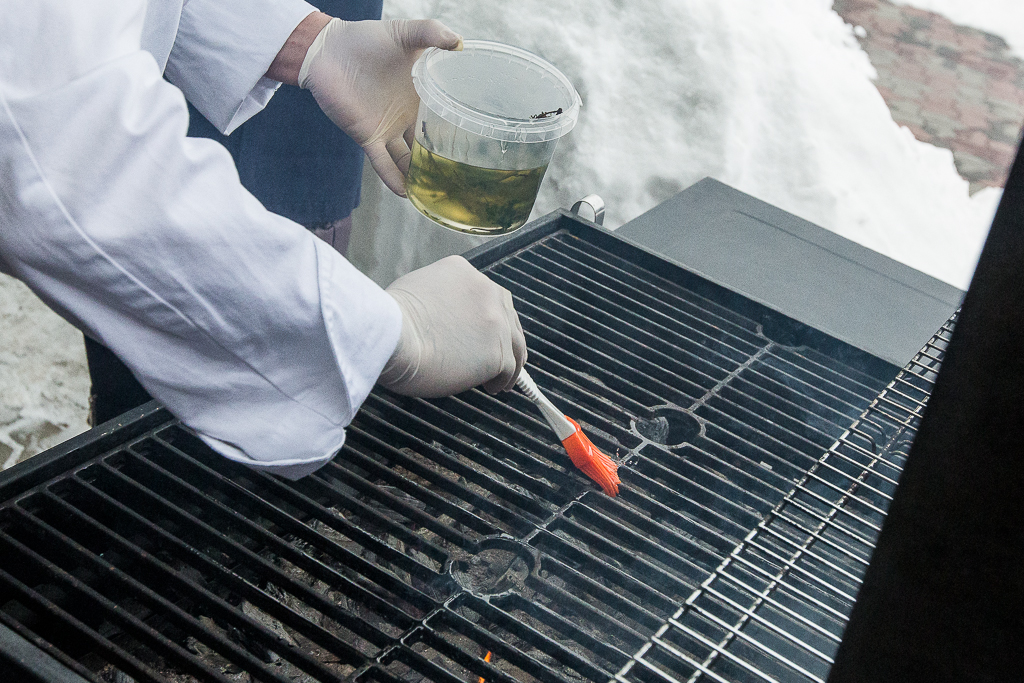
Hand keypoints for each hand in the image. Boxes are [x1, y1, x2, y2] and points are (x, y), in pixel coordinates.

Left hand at [298, 18, 462, 195]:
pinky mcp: (367, 136)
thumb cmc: (366, 38)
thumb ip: (432, 33)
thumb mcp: (406, 33)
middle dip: (442, 165)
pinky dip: (393, 178)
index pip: (442, 121)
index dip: (457, 135)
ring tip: (437, 196)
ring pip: (408, 160)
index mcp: (420, 97)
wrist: (329, 49)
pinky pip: (383, 163)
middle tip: (462, 183)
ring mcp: (387, 129)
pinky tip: (406, 193)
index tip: (477, 150)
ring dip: (420, 178)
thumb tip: (460, 43)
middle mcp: (406, 118)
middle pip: (428, 147)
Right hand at [379, 256, 526, 397]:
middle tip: (502, 358)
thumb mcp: (417, 290)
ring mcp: (495, 321)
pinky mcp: (496, 351)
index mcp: (464, 273)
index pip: (489, 296)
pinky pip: (507, 369)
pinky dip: (501, 381)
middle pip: (509, 318)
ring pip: (514, 345)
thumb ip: (441, 298)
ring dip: (510, 364)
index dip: (489, 320)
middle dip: (506, 340)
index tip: (486, 335)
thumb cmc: (391, 321)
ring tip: (503, 380)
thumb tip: (444, 319)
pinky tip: (491, 387)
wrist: (391, 337)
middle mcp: (486, 291)